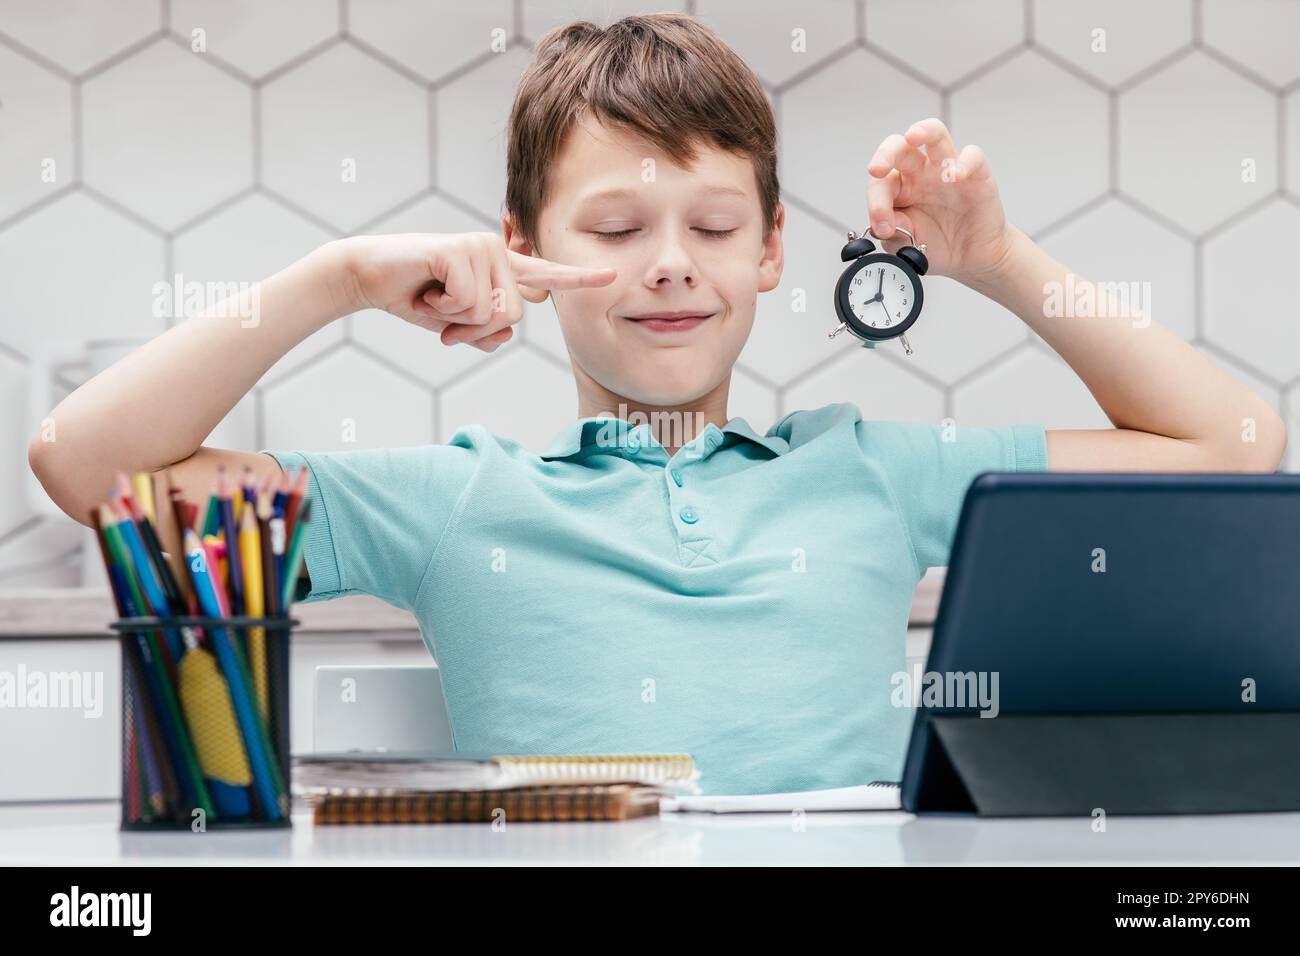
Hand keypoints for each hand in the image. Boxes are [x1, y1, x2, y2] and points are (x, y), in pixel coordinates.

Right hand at [340, 232, 615, 351]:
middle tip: (445, 312)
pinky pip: (468, 301)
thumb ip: (485, 333)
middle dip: (476, 328)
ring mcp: (480, 247)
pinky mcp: (459, 248)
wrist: (370, 277)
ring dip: (457, 318)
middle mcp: (496, 252)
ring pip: (491, 310)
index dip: (577, 279)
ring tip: (434, 297)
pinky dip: (442, 308)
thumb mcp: (456, 326)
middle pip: (513, 315)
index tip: (609, 277)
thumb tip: (503, 331)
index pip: (545, 277)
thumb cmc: (415, 298)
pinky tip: (426, 290)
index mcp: (501, 269)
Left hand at [866, 118, 1014, 287]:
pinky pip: (973, 157)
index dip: (877, 202)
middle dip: (885, 154)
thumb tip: (885, 224)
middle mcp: (920, 173)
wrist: (969, 259)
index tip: (883, 227)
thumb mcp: (905, 245)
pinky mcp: (977, 175)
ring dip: (923, 130)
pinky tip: (957, 176)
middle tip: (876, 169)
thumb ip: (892, 232)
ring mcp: (948, 170)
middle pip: (899, 147)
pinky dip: (965, 162)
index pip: (881, 182)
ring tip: (913, 136)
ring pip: (935, 134)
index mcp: (899, 187)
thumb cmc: (935, 244)